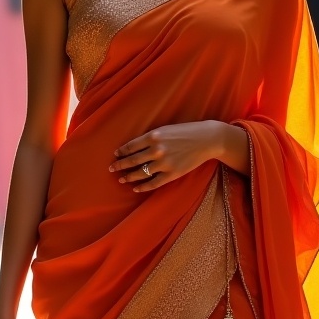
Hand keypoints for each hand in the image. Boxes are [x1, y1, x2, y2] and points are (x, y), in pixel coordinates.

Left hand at [110, 121, 228, 192]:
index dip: (122, 152)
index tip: (116, 155)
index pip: (131, 146)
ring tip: (122, 179)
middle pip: (132, 160)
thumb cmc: (186, 132)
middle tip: (112, 169)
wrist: (206, 139)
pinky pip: (153, 183)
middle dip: (120, 165)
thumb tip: (135, 147)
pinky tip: (136, 188)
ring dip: (129, 177)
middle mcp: (156, 150)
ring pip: (140, 173)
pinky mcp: (172, 174)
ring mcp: (164, 163)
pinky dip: (143, 187)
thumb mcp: (166, 130)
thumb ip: (151, 138)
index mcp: (153, 136)